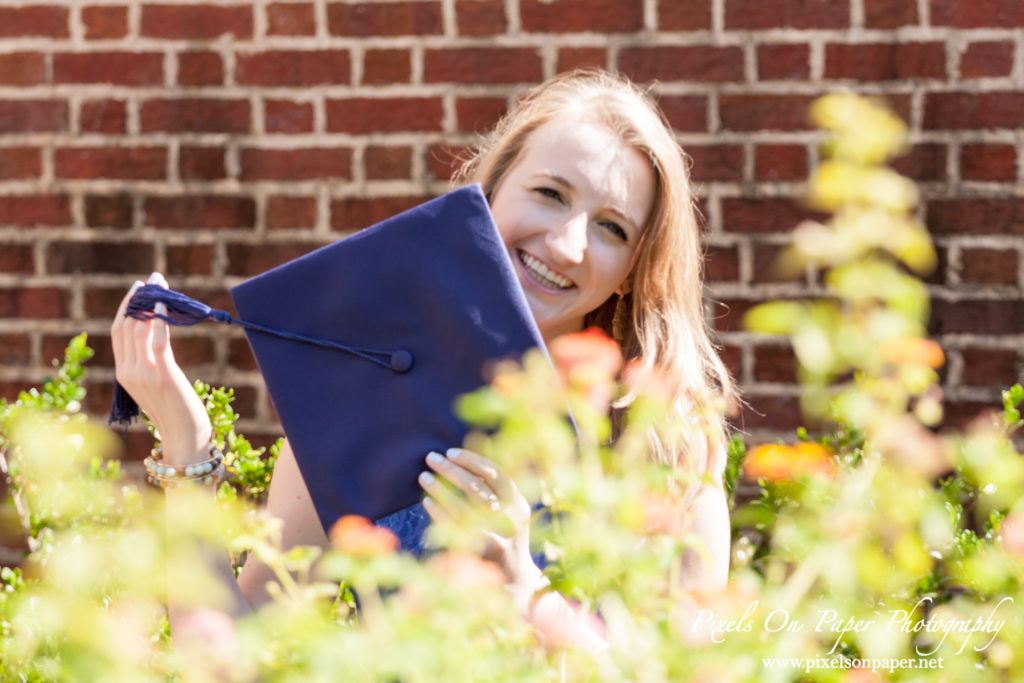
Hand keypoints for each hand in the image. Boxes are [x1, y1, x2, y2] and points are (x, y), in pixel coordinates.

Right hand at [110, 272, 211, 464]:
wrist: (184, 440)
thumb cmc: (176, 414)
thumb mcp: (156, 385)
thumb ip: (151, 363)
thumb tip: (156, 335)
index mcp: (123, 373)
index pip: (118, 331)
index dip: (127, 307)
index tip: (139, 288)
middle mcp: (128, 371)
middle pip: (126, 324)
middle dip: (139, 298)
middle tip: (153, 279)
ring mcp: (144, 373)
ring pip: (139, 328)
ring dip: (151, 302)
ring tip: (162, 285)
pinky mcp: (163, 375)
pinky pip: (158, 340)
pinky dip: (160, 319)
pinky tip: (166, 304)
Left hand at [419, 448, 546, 605]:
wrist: (515, 580)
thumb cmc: (507, 537)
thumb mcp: (512, 512)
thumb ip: (496, 490)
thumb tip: (464, 459)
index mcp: (519, 504)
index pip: (496, 473)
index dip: (473, 460)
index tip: (451, 452)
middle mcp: (511, 520)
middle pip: (477, 487)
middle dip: (452, 469)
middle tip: (431, 457)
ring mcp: (496, 538)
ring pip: (463, 507)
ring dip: (440, 488)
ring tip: (423, 476)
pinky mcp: (479, 554)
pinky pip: (454, 529)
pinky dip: (439, 512)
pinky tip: (427, 501)